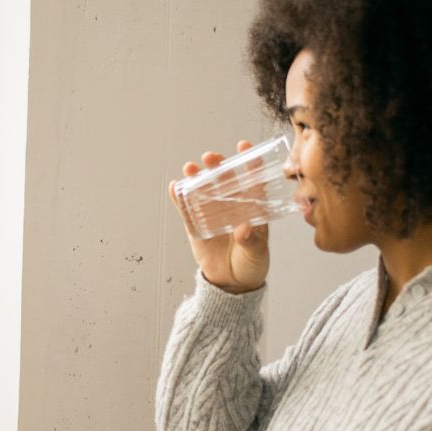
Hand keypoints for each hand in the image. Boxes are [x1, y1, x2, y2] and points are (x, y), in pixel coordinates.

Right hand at [169, 140, 270, 293]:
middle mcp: (231, 207)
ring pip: (203, 191)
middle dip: (217, 166)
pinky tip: (175, 186)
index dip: (249, 163)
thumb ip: (250, 241)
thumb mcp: (256, 254)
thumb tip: (242, 229)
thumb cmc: (251, 265)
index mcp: (251, 208)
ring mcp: (212, 214)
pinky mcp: (195, 226)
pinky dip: (180, 198)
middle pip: (223, 180)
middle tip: (211, 158)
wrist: (232, 284)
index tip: (244, 146)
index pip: (251, 181)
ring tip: (190, 168)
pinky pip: (186, 210)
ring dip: (196, 177)